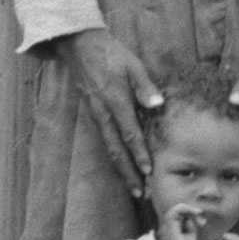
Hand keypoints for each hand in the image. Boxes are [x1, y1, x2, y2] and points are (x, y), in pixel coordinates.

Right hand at [64, 28, 159, 195]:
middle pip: (116, 149)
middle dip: (128, 173)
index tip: (148, 172)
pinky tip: (123, 165)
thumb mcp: (132, 64)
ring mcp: (96, 114)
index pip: (129, 133)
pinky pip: (105, 140)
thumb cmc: (111, 53)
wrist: (80, 46)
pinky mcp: (94, 114)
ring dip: (122, 169)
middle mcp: (103, 112)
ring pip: (109, 148)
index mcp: (115, 100)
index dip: (139, 154)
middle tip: (141, 193)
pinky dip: (115, 156)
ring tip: (134, 186)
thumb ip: (145, 86)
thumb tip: (158, 104)